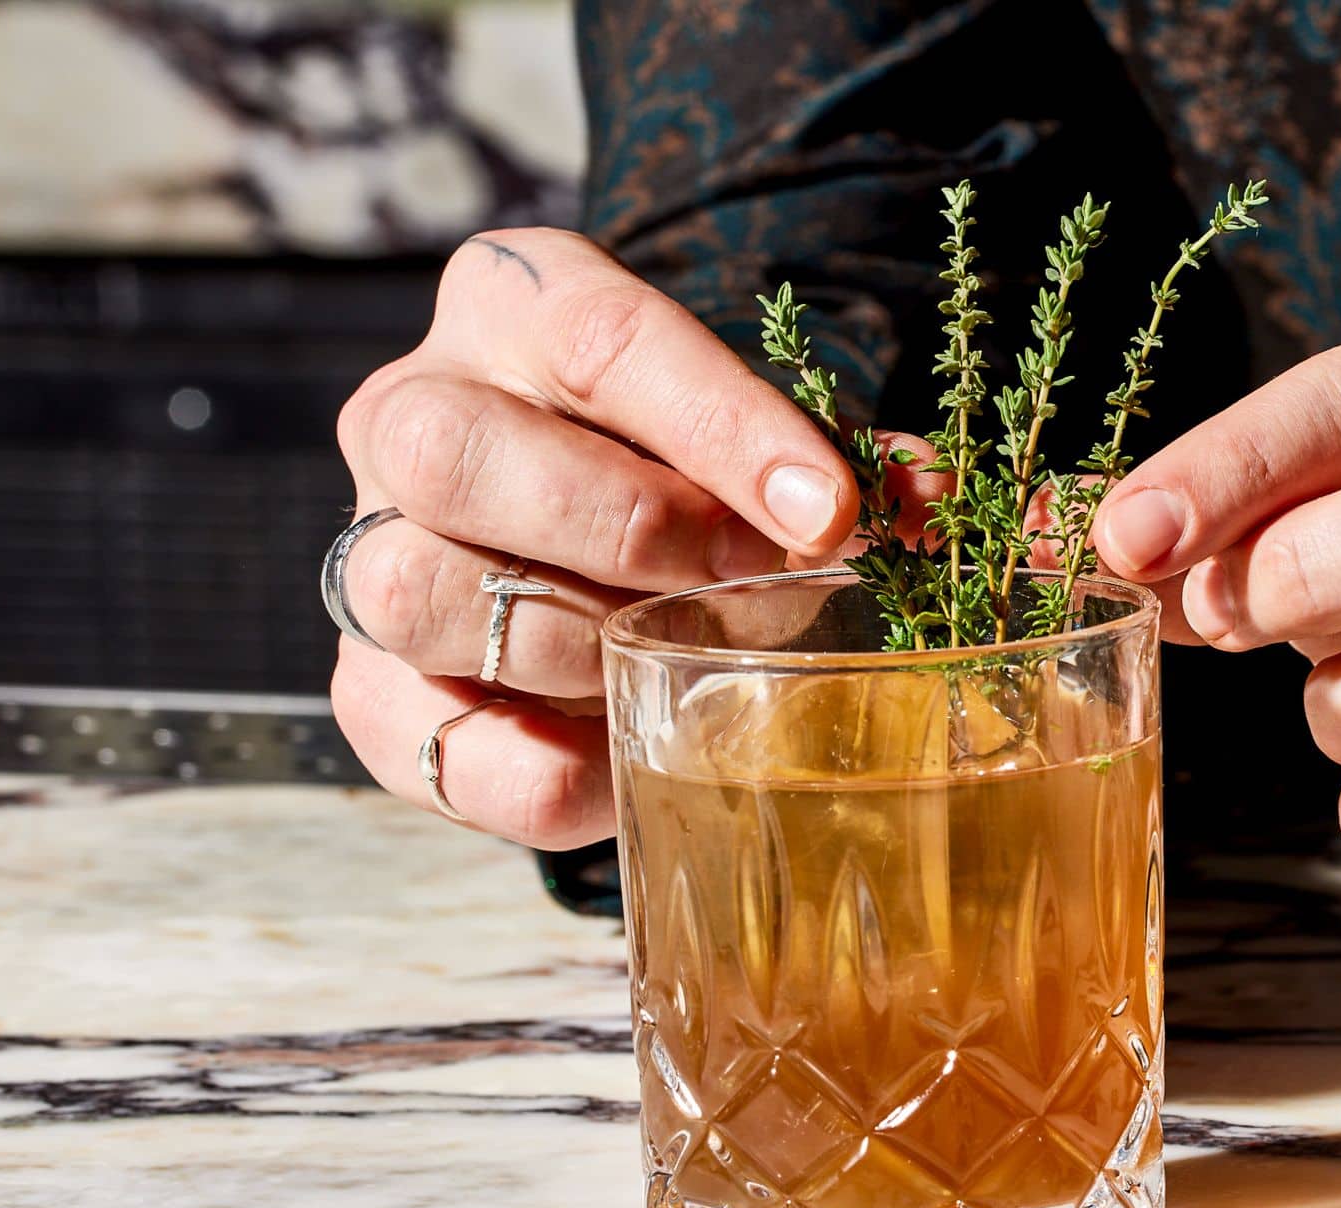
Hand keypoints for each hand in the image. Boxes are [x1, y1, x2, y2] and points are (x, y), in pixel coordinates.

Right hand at [328, 229, 869, 846]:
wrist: (591, 544)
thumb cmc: (691, 469)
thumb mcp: (762, 431)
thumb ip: (858, 464)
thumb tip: (972, 511)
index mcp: (515, 304)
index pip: (601, 337)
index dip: (723, 428)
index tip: (833, 512)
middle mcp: (411, 411)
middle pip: (453, 454)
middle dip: (624, 530)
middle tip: (751, 581)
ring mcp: (369, 550)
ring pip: (416, 591)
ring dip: (577, 642)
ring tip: (684, 658)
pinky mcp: (368, 689)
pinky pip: (436, 744)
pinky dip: (548, 771)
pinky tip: (633, 749)